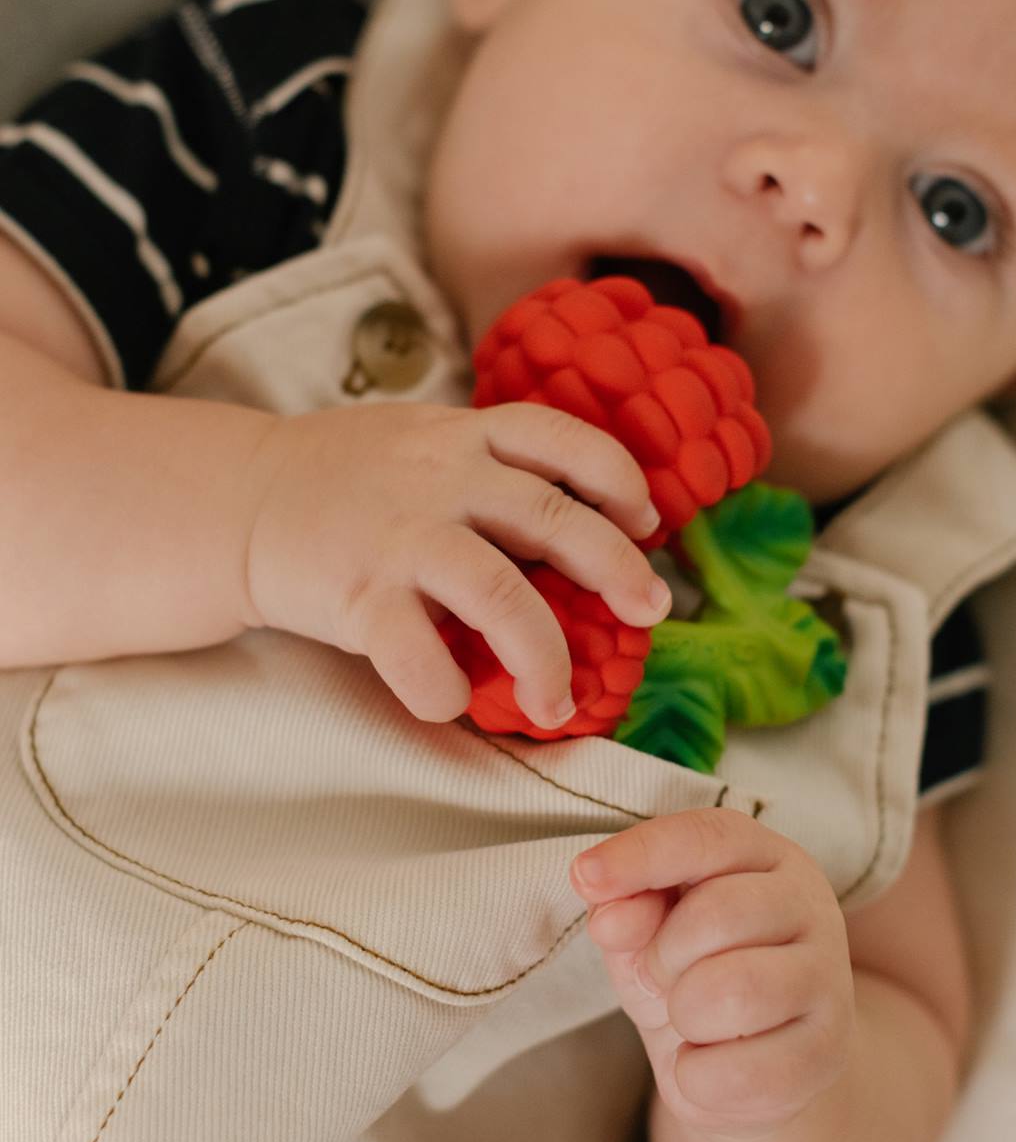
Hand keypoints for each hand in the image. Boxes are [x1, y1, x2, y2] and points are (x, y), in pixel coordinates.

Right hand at [242, 399, 670, 727]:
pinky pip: (417, 655)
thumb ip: (489, 465)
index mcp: (462, 438)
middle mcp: (441, 480)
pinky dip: (445, 691)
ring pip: (502, 594)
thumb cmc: (344, 480)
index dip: (616, 478)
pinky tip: (454, 703)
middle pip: (554, 519)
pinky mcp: (359, 596)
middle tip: (651, 613)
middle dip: (617, 569)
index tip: (646, 522)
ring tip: (560, 702)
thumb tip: (584, 516)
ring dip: (546, 657)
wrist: (237, 500)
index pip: (560, 438)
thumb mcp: (421, 442)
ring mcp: (400, 537)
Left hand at [570, 810, 854, 1139]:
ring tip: (691, 1019)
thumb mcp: (645, 936)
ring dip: (685, 1015)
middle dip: (663, 956)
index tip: (585, 876)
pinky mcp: (829, 1051)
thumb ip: (626, 912)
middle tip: (662, 976)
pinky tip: (709, 1065)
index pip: (708, 837)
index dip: (643, 854)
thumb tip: (612, 916)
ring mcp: (829, 978)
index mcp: (765, 857)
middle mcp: (810, 904)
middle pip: (719, 913)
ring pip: (737, 990)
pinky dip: (700, 1077)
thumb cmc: (692, 977)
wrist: (748, 1064)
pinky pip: (744, 1070)